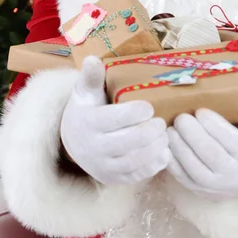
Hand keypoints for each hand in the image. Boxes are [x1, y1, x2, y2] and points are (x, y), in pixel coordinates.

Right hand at [61, 56, 168, 185]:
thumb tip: (92, 58)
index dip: (136, 112)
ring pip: (134, 161)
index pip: (115, 119)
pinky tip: (163, 152)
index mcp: (88, 123)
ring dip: (155, 148)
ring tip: (164, 135)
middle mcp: (93, 148)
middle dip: (150, 132)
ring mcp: (103, 167)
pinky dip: (153, 165)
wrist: (73, 141)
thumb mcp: (85, 92)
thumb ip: (91, 76)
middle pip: (128, 142)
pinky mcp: (114, 179)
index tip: (150, 107)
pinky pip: (136, 176)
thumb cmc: (87, 110)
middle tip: (162, 122)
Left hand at [167, 109, 237, 200]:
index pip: (232, 141)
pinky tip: (166, 147)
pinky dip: (172, 164)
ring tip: (171, 130)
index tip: (200, 111)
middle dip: (193, 135)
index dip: (214, 126)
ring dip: (180, 148)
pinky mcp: (201, 192)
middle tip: (181, 118)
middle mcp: (235, 177)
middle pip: (211, 155)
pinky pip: (184, 179)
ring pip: (195, 169)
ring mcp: (216, 188)